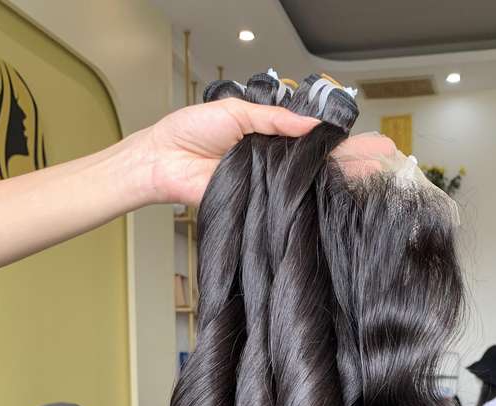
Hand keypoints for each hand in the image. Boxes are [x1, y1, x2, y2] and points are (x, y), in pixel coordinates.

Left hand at [135, 99, 320, 205]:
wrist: (164, 160)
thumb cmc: (191, 130)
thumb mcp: (236, 112)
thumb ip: (274, 118)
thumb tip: (311, 124)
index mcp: (259, 134)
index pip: (292, 137)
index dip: (309, 138)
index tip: (332, 138)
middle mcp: (260, 159)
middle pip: (291, 162)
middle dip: (305, 158)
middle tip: (325, 155)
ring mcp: (255, 182)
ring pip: (283, 182)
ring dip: (291, 177)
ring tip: (307, 170)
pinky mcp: (248, 202)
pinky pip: (268, 201)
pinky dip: (276, 195)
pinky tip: (286, 189)